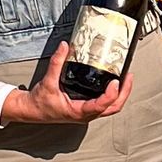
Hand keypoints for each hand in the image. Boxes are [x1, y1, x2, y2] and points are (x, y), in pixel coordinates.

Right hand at [0, 44, 135, 126]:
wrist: (32, 111)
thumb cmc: (40, 102)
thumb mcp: (47, 82)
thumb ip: (56, 63)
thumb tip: (64, 47)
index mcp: (78, 112)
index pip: (102, 105)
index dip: (112, 94)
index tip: (116, 81)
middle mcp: (86, 114)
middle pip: (113, 108)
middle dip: (124, 92)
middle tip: (129, 77)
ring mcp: (88, 113)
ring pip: (112, 107)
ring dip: (121, 94)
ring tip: (126, 78)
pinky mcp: (86, 109)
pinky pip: (105, 105)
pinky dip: (113, 95)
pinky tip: (114, 83)